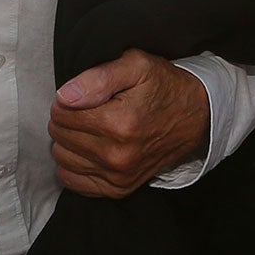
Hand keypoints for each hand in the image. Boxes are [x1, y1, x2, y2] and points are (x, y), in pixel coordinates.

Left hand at [48, 49, 210, 197]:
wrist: (195, 115)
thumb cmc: (163, 86)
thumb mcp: (136, 65)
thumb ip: (98, 77)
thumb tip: (65, 96)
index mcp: (119, 122)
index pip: (60, 113)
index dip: (67, 99)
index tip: (85, 95)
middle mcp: (117, 154)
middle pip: (59, 135)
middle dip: (67, 119)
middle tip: (90, 109)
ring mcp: (118, 175)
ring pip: (62, 158)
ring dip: (69, 141)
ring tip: (90, 127)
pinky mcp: (119, 188)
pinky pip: (73, 181)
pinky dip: (74, 165)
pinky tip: (88, 149)